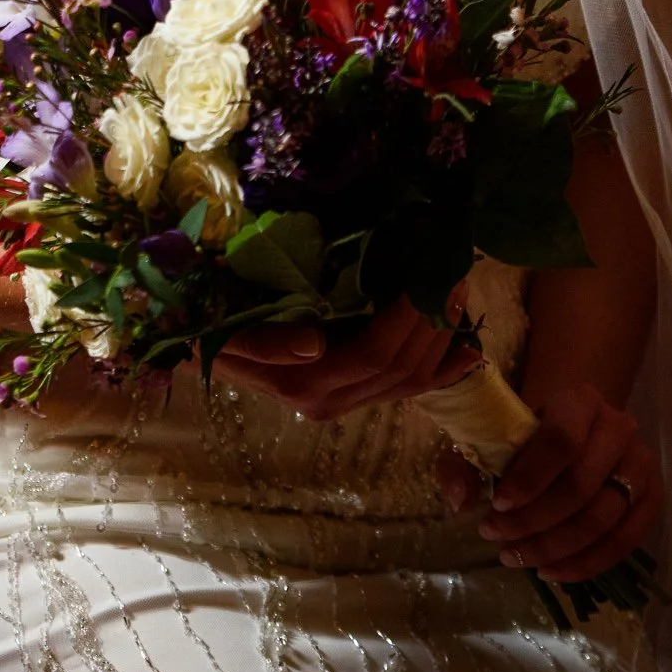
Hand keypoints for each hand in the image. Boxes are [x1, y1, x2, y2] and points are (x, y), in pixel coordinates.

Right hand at [221, 290, 479, 420]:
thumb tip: (314, 344)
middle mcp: (328, 402)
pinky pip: (406, 391)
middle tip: (454, 268)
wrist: (202, 343)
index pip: (374, 354)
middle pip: (400, 367)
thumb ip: (267, 343)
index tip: (430, 272)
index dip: (409, 317)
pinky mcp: (352, 397)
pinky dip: (441, 371)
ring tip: (459, 290)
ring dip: (441, 338)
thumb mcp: (228, 330)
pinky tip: (469, 351)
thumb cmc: (215, 324)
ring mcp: (343, 403)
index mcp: (303, 384)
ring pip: (410, 381)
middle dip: (433, 319)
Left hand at [445, 380, 660, 581]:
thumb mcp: (493, 434)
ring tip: (518, 559)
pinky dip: (586, 564)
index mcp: (580, 399)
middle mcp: (619, 428)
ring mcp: (642, 465)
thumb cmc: (530, 433)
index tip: (497, 506)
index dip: (529, 479)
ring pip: (601, 520)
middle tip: (500, 541)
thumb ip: (465, 461)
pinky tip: (551, 571)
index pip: (560, 441)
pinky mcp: (652, 500)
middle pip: (579, 487)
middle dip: (535, 522)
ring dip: (555, 548)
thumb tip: (460, 500)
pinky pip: (624, 543)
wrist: (576, 428)